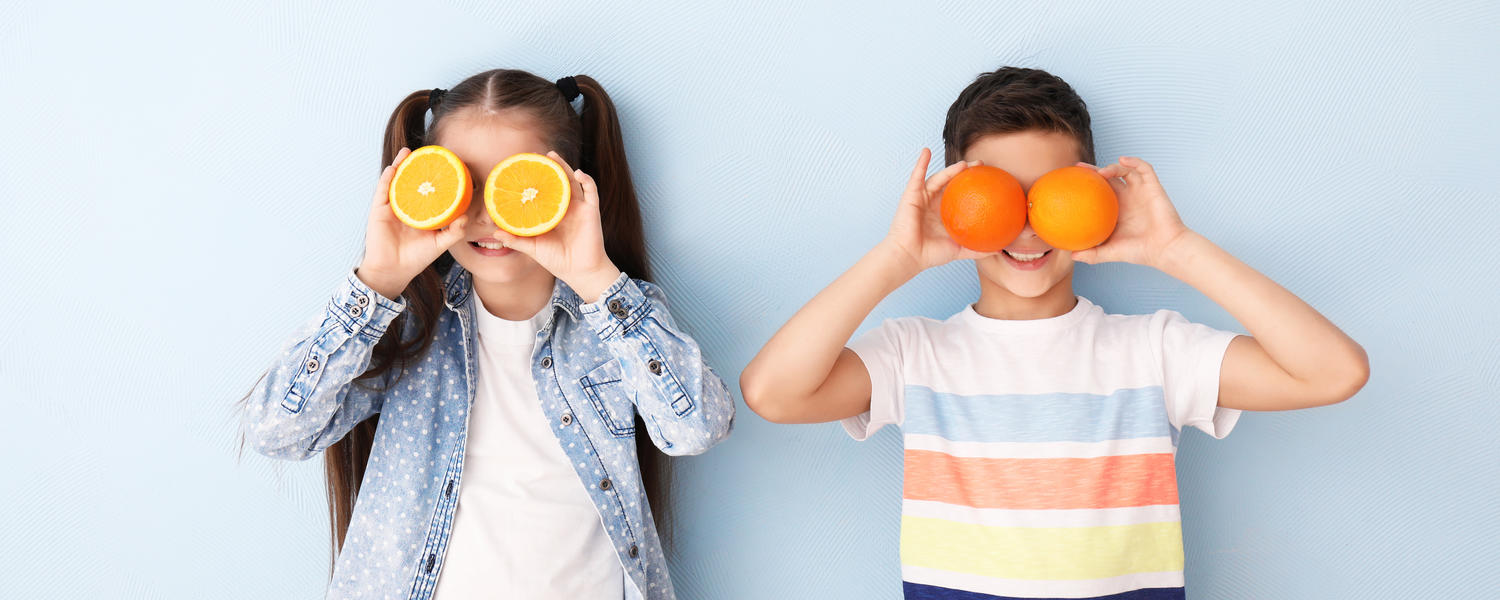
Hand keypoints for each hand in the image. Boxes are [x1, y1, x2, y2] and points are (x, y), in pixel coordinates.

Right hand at [357, 147, 470, 298]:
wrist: (394, 270)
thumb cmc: (416, 258)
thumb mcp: (440, 244)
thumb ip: (454, 232)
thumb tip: (467, 217)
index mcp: (421, 213)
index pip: (428, 191)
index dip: (435, 179)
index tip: (446, 165)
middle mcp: (406, 207)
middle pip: (412, 182)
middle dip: (417, 167)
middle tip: (427, 152)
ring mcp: (392, 207)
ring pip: (396, 182)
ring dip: (400, 165)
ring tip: (408, 151)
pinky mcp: (379, 210)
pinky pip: (383, 190)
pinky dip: (388, 178)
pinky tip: (394, 167)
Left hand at [490, 151, 620, 302]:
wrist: (580, 272)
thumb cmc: (558, 261)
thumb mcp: (533, 249)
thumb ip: (516, 240)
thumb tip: (494, 232)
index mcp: (552, 214)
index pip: (543, 192)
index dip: (535, 181)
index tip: (522, 169)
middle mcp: (566, 208)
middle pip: (557, 182)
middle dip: (548, 168)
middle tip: (536, 156)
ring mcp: (579, 208)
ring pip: (572, 181)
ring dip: (564, 167)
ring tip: (552, 156)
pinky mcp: (591, 211)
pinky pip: (591, 191)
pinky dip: (586, 179)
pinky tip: (577, 172)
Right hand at [880, 148, 990, 273]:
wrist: (910, 256)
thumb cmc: (931, 254)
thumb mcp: (959, 251)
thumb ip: (977, 249)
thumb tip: (999, 248)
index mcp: (945, 213)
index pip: (961, 194)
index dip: (973, 185)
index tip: (988, 179)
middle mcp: (934, 203)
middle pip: (952, 182)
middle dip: (966, 172)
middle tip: (981, 165)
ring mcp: (923, 197)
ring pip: (939, 178)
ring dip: (951, 169)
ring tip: (964, 163)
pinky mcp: (911, 195)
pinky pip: (917, 175)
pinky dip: (921, 162)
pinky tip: (927, 151)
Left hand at [1072, 156, 1193, 268]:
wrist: (1165, 249)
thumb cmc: (1140, 252)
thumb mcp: (1110, 252)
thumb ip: (1092, 254)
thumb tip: (1071, 255)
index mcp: (1117, 210)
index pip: (1099, 193)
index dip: (1087, 186)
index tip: (1071, 182)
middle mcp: (1128, 199)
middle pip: (1109, 178)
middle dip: (1094, 171)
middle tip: (1078, 168)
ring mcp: (1140, 191)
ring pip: (1125, 170)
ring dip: (1113, 167)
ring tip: (1101, 173)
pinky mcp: (1153, 187)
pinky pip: (1144, 168)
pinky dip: (1134, 161)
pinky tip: (1123, 160)